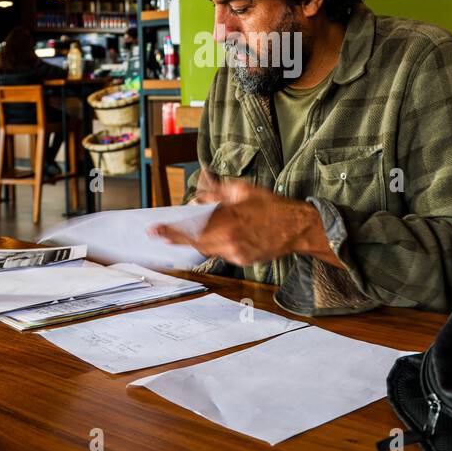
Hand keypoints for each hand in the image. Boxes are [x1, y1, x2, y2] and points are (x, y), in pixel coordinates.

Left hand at [149, 176, 337, 267]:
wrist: (296, 226)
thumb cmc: (271, 205)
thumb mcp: (243, 190)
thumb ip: (216, 193)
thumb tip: (196, 200)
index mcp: (229, 218)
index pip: (193, 227)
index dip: (172, 231)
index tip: (155, 231)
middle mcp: (230, 238)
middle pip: (195, 241)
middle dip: (178, 237)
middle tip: (162, 234)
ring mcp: (236, 252)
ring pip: (208, 248)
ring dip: (200, 239)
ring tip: (198, 231)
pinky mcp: (243, 260)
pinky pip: (222, 252)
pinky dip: (218, 243)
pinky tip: (227, 234)